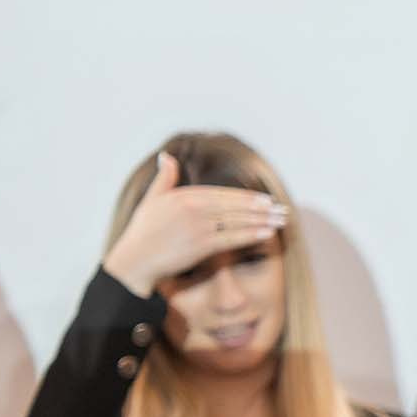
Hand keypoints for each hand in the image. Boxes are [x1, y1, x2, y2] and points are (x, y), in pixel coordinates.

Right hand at [100, 151, 288, 297]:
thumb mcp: (152, 199)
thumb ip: (164, 178)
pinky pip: (232, 238)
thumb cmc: (143, 231)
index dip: (247, 197)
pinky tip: (268, 234)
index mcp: (185, 195)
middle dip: (262, 208)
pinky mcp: (201, 245)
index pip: (224, 194)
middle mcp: (193, 208)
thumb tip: (166, 156)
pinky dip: (251, 235)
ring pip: (237, 221)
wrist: (134, 260)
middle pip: (235, 206)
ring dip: (263, 220)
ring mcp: (198, 226)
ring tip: (281, 221)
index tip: (266, 200)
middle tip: (282, 210)